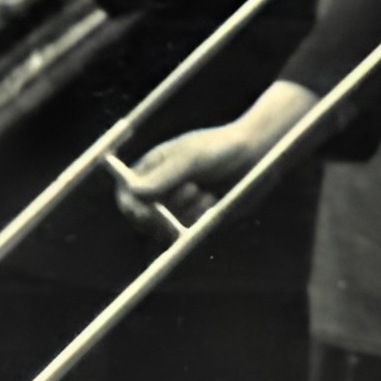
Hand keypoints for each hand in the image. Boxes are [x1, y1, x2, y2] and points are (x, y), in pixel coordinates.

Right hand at [113, 81, 315, 238]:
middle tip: (191, 188)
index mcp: (150, 171)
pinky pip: (188, 233)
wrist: (254, 155)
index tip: (147, 210)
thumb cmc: (220, 148)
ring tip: (204, 190)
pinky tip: (212, 200)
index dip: (132, 207)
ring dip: (185, 212)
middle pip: (143, 219)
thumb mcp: (192, 157)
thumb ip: (166, 175)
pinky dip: (199, 219)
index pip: (127, 196)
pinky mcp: (195, 221)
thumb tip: (134, 191)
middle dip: (164, 210)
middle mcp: (159, 192)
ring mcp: (177, 208)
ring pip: (166, 228)